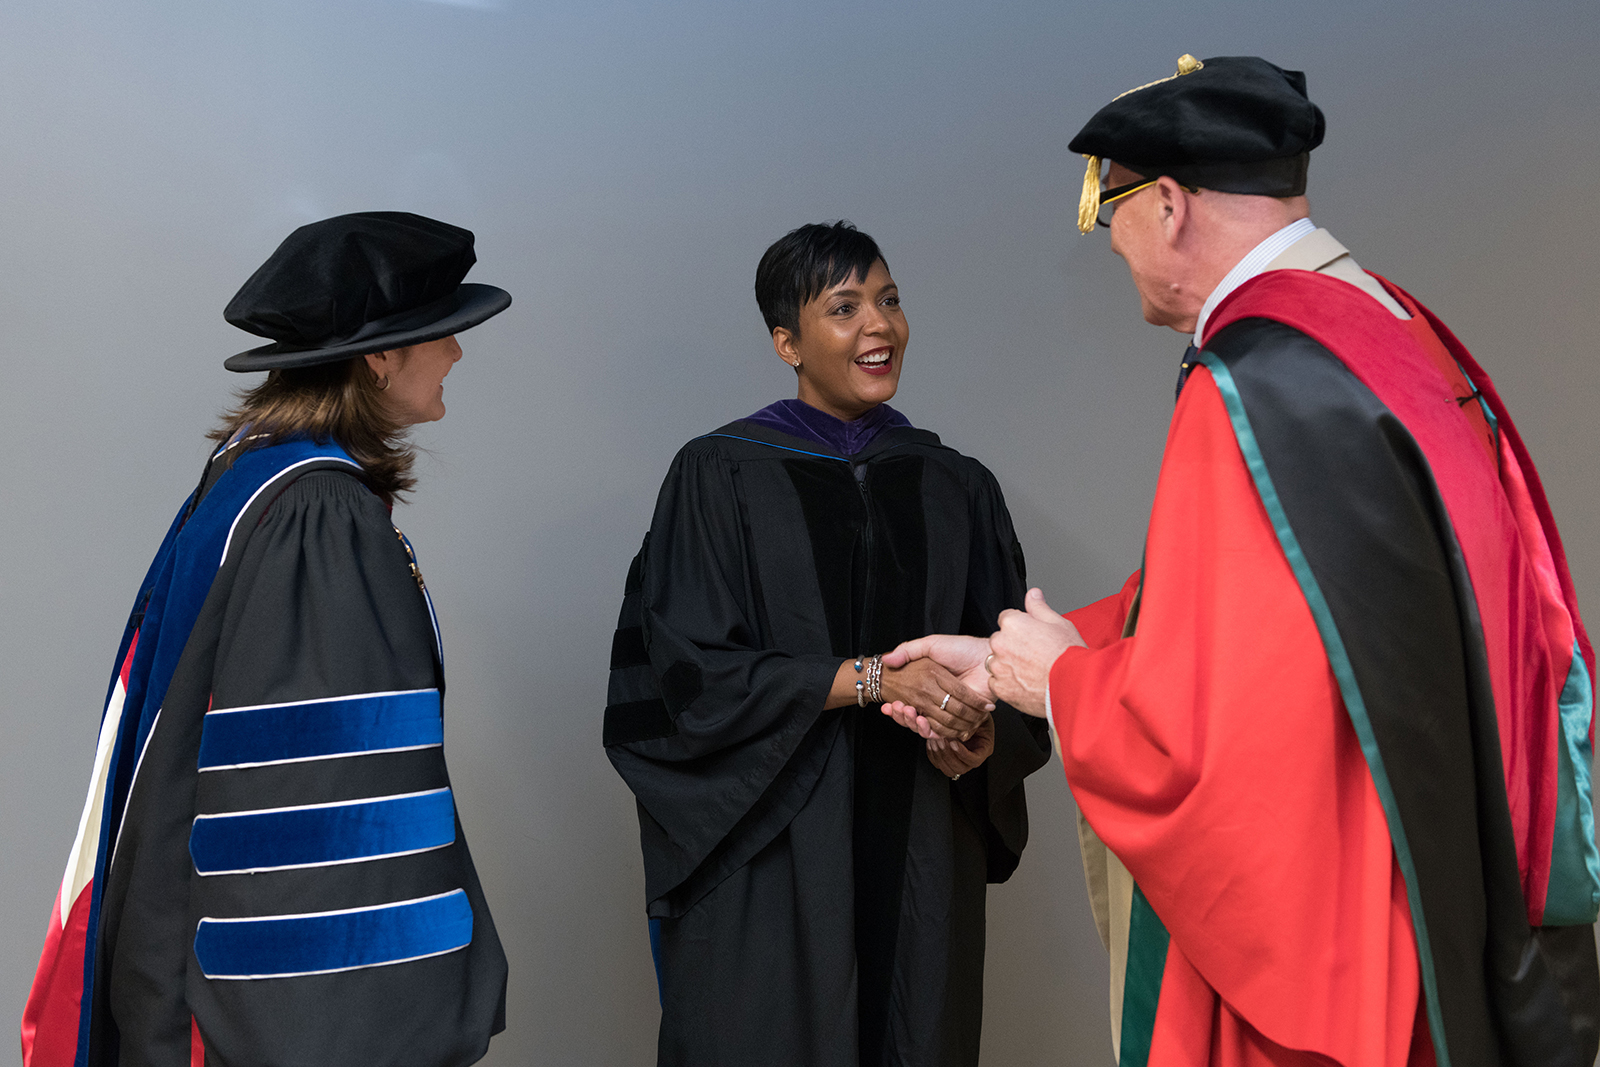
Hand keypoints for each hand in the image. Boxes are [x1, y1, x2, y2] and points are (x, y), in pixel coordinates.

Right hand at [878, 656, 993, 740]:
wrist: (986, 657)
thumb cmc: (961, 648)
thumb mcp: (930, 645)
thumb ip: (909, 650)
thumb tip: (887, 659)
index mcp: (931, 687)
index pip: (910, 702)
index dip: (898, 707)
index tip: (888, 705)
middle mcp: (939, 700)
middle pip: (916, 718)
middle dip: (903, 716)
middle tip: (897, 707)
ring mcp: (951, 710)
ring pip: (927, 727)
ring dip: (913, 723)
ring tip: (907, 711)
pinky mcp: (963, 719)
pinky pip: (944, 731)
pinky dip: (930, 729)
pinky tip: (919, 719)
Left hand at [926, 715, 994, 778]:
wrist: (965, 710)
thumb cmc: (975, 711)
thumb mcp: (979, 714)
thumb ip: (974, 723)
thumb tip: (966, 731)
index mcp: (983, 749)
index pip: (974, 760)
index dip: (963, 754)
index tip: (954, 742)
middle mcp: (971, 758)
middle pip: (960, 768)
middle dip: (948, 755)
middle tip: (942, 740)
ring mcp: (959, 760)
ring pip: (948, 769)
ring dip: (940, 755)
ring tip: (935, 740)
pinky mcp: (947, 759)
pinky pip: (937, 763)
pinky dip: (932, 754)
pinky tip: (931, 741)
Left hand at [988, 588, 1085, 717]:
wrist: (1074, 686)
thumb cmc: (1069, 655)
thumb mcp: (1059, 623)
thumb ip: (1039, 607)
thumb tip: (1032, 594)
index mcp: (1013, 624)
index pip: (1007, 619)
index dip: (1022, 627)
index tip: (1032, 637)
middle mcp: (1001, 643)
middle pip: (1000, 640)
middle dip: (1013, 645)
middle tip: (1035, 655)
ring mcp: (999, 667)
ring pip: (997, 662)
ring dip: (1009, 665)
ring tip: (1032, 671)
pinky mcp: (1001, 688)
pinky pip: (998, 683)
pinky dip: (1008, 684)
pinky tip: (1027, 683)